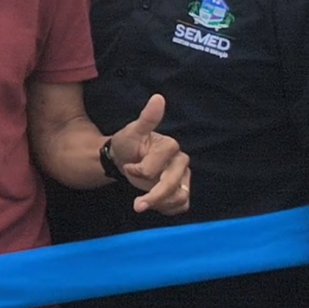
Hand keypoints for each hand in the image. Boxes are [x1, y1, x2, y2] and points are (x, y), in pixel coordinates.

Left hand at [106, 94, 190, 213]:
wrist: (125, 158)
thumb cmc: (128, 144)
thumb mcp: (133, 131)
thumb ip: (147, 118)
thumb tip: (158, 98)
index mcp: (171, 146)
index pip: (158, 168)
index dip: (141, 171)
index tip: (128, 167)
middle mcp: (181, 162)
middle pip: (173, 186)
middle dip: (153, 197)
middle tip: (136, 205)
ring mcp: (183, 177)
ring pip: (180, 198)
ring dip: (161, 204)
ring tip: (143, 203)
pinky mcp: (181, 190)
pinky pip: (181, 206)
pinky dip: (168, 209)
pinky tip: (154, 204)